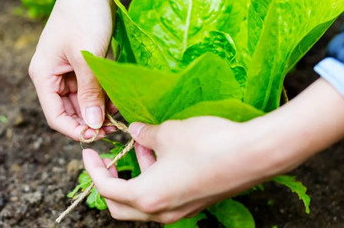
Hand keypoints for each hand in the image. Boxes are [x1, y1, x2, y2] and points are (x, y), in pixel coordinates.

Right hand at [29, 0, 113, 139]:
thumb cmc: (83, 16)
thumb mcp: (87, 57)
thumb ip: (90, 93)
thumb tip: (93, 125)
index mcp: (43, 75)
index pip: (56, 116)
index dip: (75, 130)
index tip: (97, 136)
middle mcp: (52, 76)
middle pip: (69, 111)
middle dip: (90, 122)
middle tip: (114, 129)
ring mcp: (67, 70)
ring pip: (82, 102)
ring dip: (99, 111)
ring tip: (119, 115)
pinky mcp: (82, 64)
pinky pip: (91, 88)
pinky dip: (103, 96)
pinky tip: (118, 101)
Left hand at [83, 117, 270, 222]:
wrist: (254, 155)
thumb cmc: (207, 144)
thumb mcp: (168, 132)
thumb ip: (145, 134)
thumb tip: (134, 131)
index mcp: (147, 196)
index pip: (106, 190)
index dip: (93, 169)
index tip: (89, 152)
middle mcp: (161, 212)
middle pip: (120, 206)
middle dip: (110, 182)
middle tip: (108, 159)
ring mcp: (180, 211)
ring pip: (143, 202)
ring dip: (136, 176)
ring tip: (142, 145)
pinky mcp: (195, 204)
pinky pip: (163, 198)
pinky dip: (154, 179)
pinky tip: (162, 153)